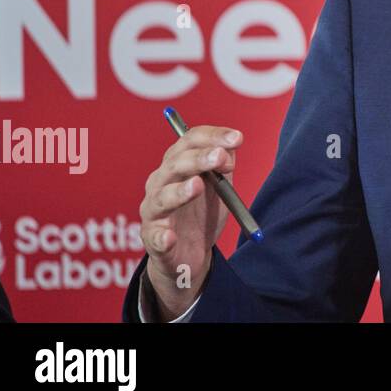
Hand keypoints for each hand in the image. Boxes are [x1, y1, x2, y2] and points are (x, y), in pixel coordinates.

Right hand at [138, 125, 242, 319]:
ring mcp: (154, 213)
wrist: (190, 254)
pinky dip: (162, 237)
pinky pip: (156, 238)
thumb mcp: (217, 186)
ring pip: (162, 198)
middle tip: (220, 157)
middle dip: (199, 159)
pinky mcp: (153, 240)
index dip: (213, 137)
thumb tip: (233, 141)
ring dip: (179, 191)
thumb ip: (223, 164)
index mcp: (176, 166)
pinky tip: (170, 237)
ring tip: (197, 186)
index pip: (189, 142)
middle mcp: (160, 184)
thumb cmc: (201, 213)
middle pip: (174, 166)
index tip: (237, 138)